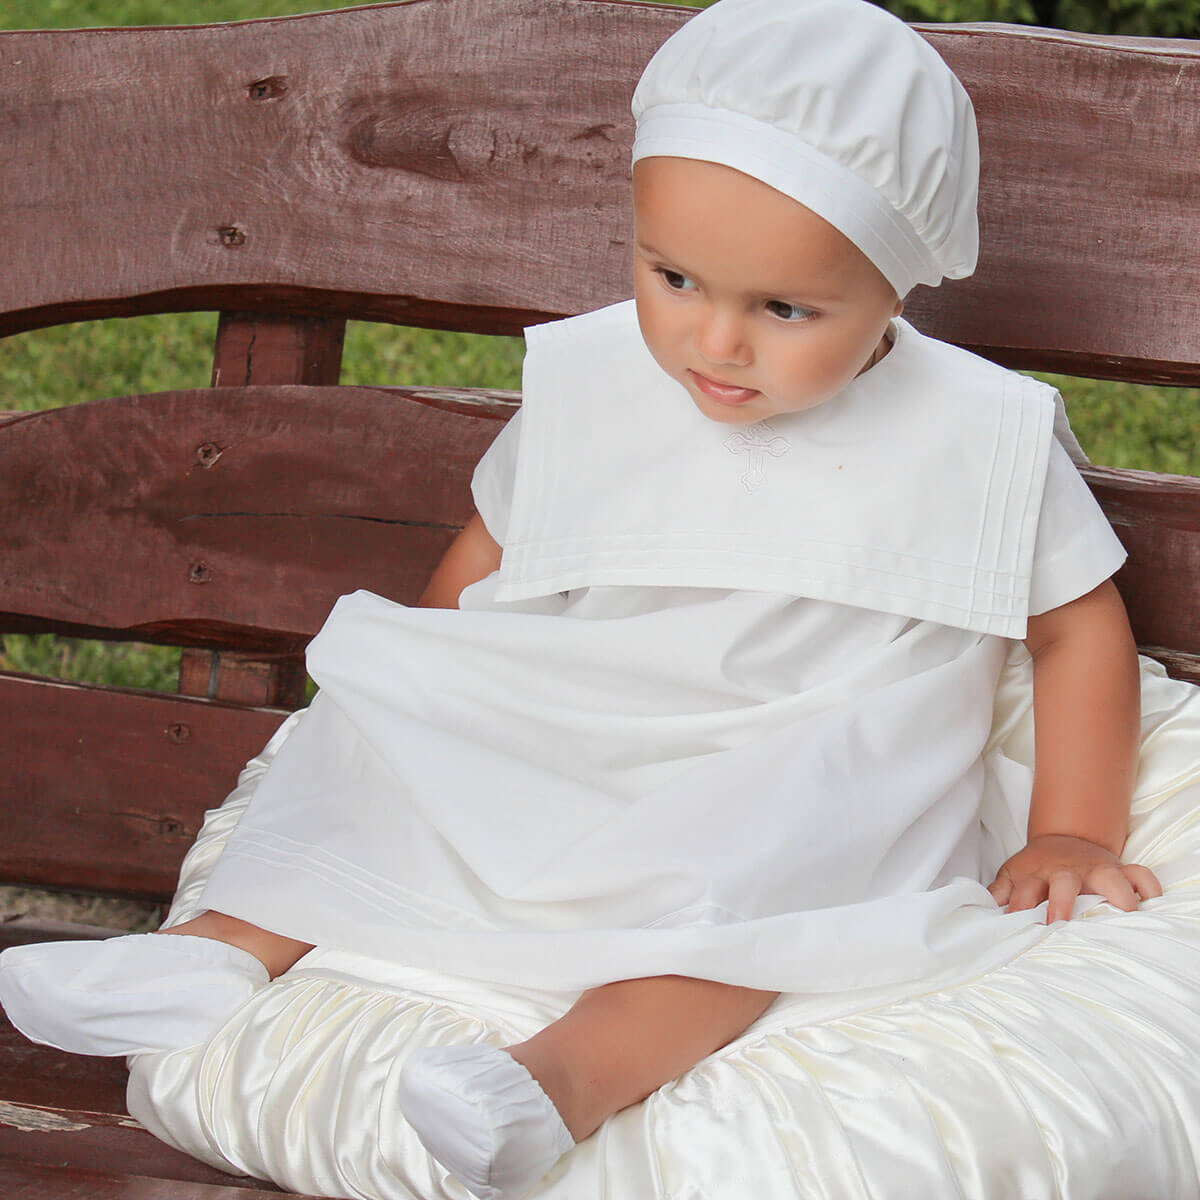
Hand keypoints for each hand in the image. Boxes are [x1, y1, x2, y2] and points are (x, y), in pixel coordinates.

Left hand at [987, 834, 1163, 923]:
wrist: (1063, 840)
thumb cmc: (1036, 868)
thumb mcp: (1012, 875)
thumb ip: (998, 894)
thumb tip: (981, 914)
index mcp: (1037, 874)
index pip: (1024, 891)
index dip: (1018, 909)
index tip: (1017, 928)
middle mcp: (1067, 871)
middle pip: (1065, 882)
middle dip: (1062, 902)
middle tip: (1060, 924)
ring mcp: (1096, 869)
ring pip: (1111, 876)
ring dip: (1118, 895)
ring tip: (1124, 917)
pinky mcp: (1120, 870)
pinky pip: (1141, 874)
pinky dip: (1148, 888)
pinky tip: (1151, 905)